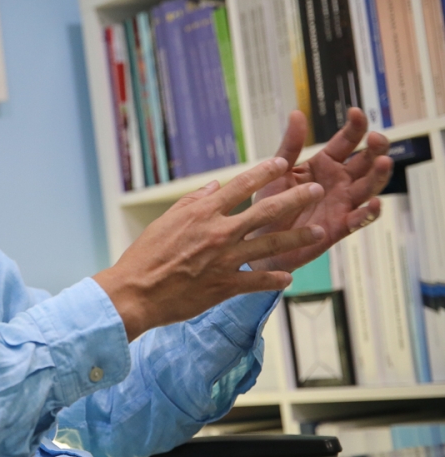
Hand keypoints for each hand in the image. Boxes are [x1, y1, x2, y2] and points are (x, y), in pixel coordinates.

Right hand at [94, 157, 326, 340]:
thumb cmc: (145, 255)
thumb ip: (193, 202)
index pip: (241, 185)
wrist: (136, 292)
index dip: (264, 172)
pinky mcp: (226, 286)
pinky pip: (260, 280)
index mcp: (203, 213)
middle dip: (296, 198)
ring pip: (272, 244)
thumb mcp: (165, 221)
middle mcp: (219, 233)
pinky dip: (276, 279)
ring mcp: (225, 260)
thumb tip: (215, 187)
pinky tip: (288, 277)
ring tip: (319, 231)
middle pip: (266, 210)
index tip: (282, 163)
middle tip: (316, 189)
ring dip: (298, 237)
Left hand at [248, 107, 392, 272]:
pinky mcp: (340, 227)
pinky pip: (360, 219)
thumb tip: (297, 114)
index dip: (354, 128)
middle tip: (377, 138)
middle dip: (375, 149)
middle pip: (364, 162)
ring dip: (378, 175)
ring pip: (368, 187)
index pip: (345, 142)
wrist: (258, 239)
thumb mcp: (277, 172)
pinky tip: (374, 204)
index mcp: (323, 165)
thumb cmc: (268, 203)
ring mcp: (342, 204)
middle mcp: (338, 182)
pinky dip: (369, 213)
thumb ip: (290, 145)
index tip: (356, 113)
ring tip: (383, 162)